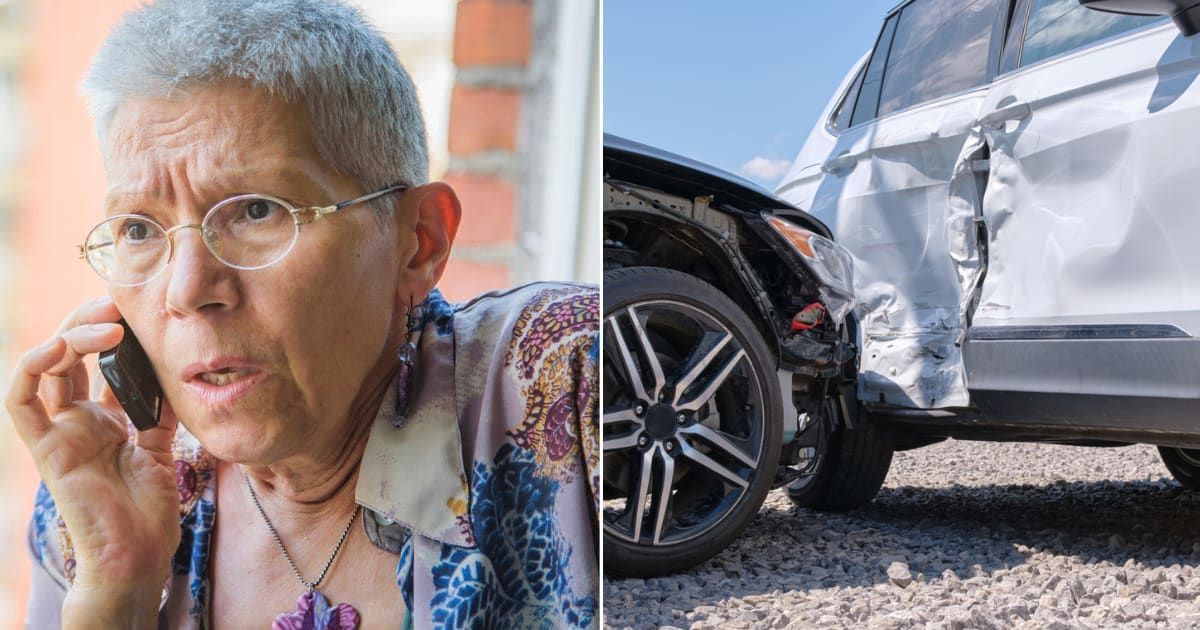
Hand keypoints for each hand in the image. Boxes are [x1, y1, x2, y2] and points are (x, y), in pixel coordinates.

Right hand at [6, 297, 179, 625]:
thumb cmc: (150, 510)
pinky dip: (31, 366)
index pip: (100, 362)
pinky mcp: (45, 448)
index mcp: (104, 418)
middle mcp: (77, 420)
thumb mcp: (163, 448)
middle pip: (71, 354)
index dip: (113, 332)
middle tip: (119, 307)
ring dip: (70, 336)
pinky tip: (59, 347)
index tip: (139, 309)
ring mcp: (58, 431)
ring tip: (105, 325)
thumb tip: (175, 370)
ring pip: (46, 366)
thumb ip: (160, 411)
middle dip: (90, 323)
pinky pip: (19, 401)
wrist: (137, 557)